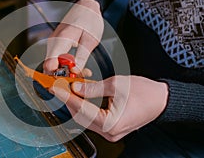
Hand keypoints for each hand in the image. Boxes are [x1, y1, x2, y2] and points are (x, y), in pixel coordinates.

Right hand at [43, 0, 103, 76]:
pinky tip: (78, 66)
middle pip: (50, 66)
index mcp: (62, 39)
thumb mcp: (90, 41)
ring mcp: (53, 43)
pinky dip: (66, 66)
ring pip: (53, 64)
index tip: (67, 82)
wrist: (87, 8)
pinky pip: (57, 59)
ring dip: (66, 72)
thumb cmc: (89, 20)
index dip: (56, 75)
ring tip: (83, 72)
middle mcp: (54, 42)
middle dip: (63, 76)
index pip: (50, 62)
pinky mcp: (56, 45)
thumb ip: (81, 57)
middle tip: (80, 78)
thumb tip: (74, 72)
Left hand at [50, 76, 168, 141]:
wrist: (161, 100)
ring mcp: (110, 132)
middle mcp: (109, 132)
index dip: (66, 97)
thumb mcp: (116, 84)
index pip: (80, 109)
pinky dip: (85, 108)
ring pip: (85, 119)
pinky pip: (93, 119)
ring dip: (76, 104)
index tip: (55, 88)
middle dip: (69, 100)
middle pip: (80, 116)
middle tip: (61, 86)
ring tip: (70, 89)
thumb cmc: (145, 92)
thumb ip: (92, 88)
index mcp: (111, 123)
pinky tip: (81, 96)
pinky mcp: (111, 129)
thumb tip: (75, 88)